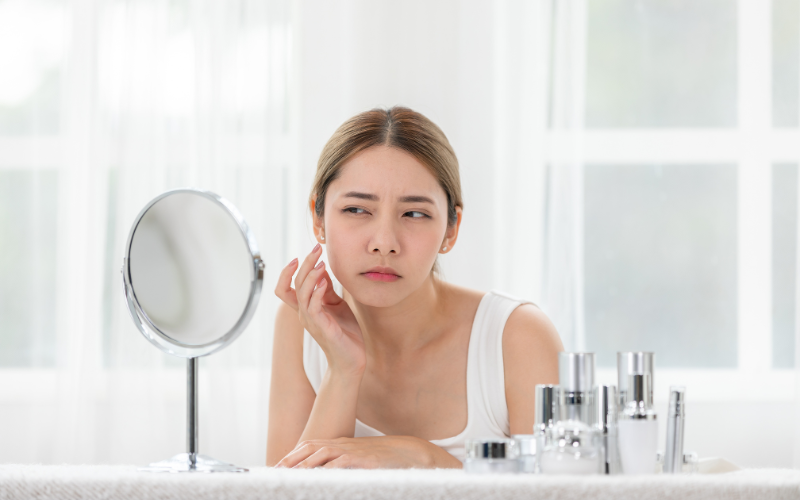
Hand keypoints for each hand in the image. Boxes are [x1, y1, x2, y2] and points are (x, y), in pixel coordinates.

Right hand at [275, 244, 365, 375]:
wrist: (352, 360)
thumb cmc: (344, 332)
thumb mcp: (336, 304)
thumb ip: (327, 289)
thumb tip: (322, 269)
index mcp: (305, 308)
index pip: (284, 289)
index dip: (286, 272)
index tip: (299, 256)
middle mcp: (304, 314)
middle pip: (293, 285)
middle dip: (304, 264)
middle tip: (316, 249)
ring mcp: (311, 321)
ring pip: (301, 294)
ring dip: (310, 276)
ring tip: (321, 264)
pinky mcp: (323, 328)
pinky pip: (313, 307)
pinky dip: (317, 292)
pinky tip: (325, 282)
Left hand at [276, 436, 459, 468]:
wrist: (408, 452)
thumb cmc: (381, 458)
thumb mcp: (356, 458)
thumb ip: (339, 463)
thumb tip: (322, 473)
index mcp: (338, 443)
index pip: (308, 446)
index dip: (291, 456)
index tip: (276, 467)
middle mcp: (341, 444)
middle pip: (309, 449)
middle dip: (290, 461)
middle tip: (275, 473)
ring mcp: (352, 451)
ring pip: (321, 455)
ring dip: (303, 465)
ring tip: (289, 476)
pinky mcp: (363, 459)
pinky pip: (340, 464)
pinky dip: (327, 470)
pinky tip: (317, 478)